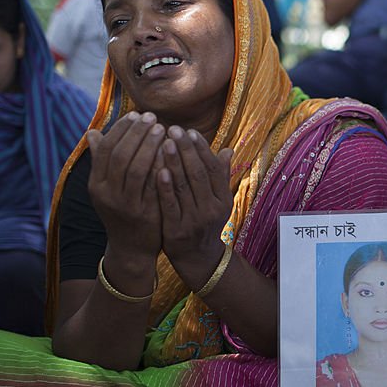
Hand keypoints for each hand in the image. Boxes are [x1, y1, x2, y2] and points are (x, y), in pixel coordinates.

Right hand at [85, 111, 163, 259]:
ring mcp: (125, 205)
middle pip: (120, 155)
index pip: (106, 149)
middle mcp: (106, 194)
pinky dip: (161, 165)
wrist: (131, 247)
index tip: (135, 114)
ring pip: (136, 168)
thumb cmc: (122, 210)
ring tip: (163, 129)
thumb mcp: (106, 187)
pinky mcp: (144, 214)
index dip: (121, 129)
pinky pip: (153, 185)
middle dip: (137, 133)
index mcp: (95, 184)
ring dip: (150, 145)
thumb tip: (92, 132)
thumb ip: (102, 161)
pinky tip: (171, 152)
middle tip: (152, 117)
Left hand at [155, 126, 234, 290]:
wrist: (198, 258)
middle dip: (186, 150)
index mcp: (222, 199)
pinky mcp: (178, 230)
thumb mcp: (217, 201)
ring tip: (164, 141)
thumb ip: (219, 176)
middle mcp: (212, 209)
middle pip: (199, 174)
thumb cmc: (205, 222)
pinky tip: (158, 169)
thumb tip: (228, 149)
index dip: (202, 149)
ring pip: (184, 186)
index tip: (189, 131)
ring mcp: (195, 220)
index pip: (213, 168)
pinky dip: (166, 187)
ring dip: (174, 162)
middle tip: (173, 129)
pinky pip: (171, 205)